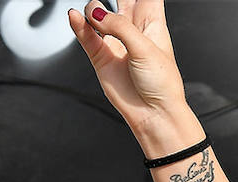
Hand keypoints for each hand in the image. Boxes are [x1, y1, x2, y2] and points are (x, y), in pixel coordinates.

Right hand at [67, 0, 197, 152]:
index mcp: (152, 24)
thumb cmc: (162, 85)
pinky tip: (75, 17)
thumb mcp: (145, 49)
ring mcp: (116, 42)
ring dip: (93, 10)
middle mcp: (133, 30)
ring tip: (95, 17)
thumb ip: (120, 27)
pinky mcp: (101, 56)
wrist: (153, 114)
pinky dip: (79, 25)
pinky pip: (86, 34)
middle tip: (104, 1)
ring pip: (98, 14)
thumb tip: (96, 13)